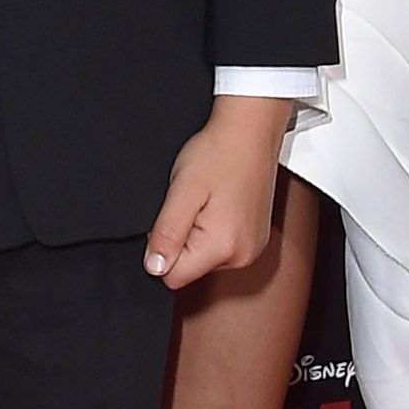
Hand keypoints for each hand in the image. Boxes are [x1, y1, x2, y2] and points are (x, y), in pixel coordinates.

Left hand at [146, 97, 289, 291]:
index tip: (173, 216)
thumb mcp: (182, 191)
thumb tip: (154, 268)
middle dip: (182, 240)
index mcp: (223, 248)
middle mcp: (242, 256)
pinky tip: (219, 203)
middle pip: (190, 268)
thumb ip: (167, 233)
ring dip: (198, 233)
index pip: (173, 277)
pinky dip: (214, 229)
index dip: (162, 248)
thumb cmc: (218, 154)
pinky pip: (221, 247)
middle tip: (192, 203)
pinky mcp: (255, 239)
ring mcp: (252, 248)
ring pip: (204, 257)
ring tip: (207, 200)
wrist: (250, 132)